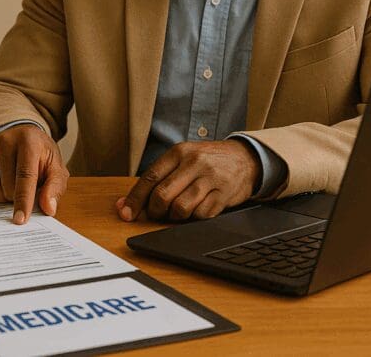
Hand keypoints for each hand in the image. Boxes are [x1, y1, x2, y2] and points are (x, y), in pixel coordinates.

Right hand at [0, 124, 68, 223]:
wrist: (24, 139)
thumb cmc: (41, 156)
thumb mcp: (55, 168)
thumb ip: (55, 188)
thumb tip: (49, 208)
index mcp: (28, 141)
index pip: (25, 176)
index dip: (23, 200)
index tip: (20, 220)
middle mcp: (5, 141)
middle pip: (8, 187)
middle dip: (18, 197)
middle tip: (27, 187)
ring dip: (6, 196)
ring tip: (15, 181)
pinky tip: (2, 180)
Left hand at [116, 140, 260, 221]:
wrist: (245, 158)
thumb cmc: (207, 161)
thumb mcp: (183, 159)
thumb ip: (158, 178)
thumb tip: (125, 204)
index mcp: (179, 152)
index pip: (150, 178)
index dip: (134, 199)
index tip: (125, 213)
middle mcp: (194, 163)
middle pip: (162, 196)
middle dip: (155, 211)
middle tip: (158, 213)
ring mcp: (210, 178)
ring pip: (180, 208)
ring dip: (175, 216)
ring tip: (179, 211)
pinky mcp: (223, 194)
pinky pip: (200, 215)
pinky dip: (194, 218)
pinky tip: (198, 209)